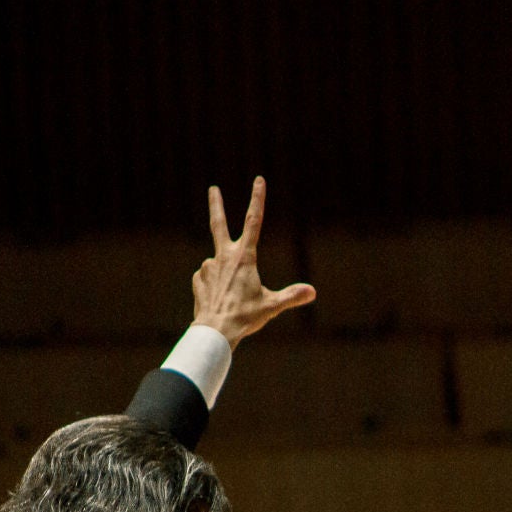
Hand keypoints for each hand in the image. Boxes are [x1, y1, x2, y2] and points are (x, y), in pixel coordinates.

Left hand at [191, 177, 313, 345]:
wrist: (215, 331)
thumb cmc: (245, 317)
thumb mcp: (272, 306)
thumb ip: (291, 296)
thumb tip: (312, 292)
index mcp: (244, 257)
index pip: (254, 222)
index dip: (257, 200)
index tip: (258, 180)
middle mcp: (223, 257)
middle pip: (219, 224)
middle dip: (217, 204)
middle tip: (213, 189)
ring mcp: (208, 267)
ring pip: (220, 265)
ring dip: (228, 277)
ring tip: (234, 300)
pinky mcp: (199, 279)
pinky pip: (209, 279)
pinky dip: (216, 287)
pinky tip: (220, 301)